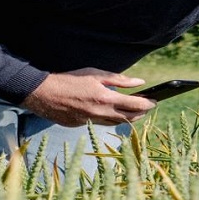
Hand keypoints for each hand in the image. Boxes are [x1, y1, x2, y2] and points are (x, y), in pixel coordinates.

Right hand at [21, 68, 155, 126]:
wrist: (43, 94)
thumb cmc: (70, 80)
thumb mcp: (96, 74)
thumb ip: (120, 80)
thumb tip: (140, 82)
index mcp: (106, 98)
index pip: (135, 105)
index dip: (148, 104)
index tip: (155, 101)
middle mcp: (101, 113)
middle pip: (130, 118)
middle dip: (141, 113)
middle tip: (147, 107)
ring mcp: (92, 121)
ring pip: (117, 123)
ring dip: (129, 118)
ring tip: (135, 111)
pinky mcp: (83, 125)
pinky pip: (103, 124)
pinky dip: (112, 119)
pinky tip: (114, 113)